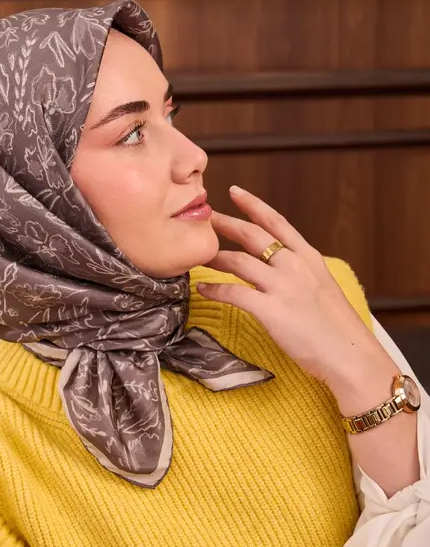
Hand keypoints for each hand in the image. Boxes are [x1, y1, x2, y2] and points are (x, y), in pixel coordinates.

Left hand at [196, 186, 389, 388]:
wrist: (350, 355)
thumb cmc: (338, 329)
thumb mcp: (323, 288)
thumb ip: (302, 273)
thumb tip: (283, 268)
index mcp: (309, 258)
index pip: (277, 222)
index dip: (254, 205)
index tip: (236, 192)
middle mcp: (295, 266)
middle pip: (253, 236)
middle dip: (226, 224)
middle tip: (206, 218)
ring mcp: (283, 287)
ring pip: (238, 262)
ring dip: (214, 257)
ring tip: (197, 256)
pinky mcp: (272, 310)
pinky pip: (234, 293)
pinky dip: (215, 289)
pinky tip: (203, 290)